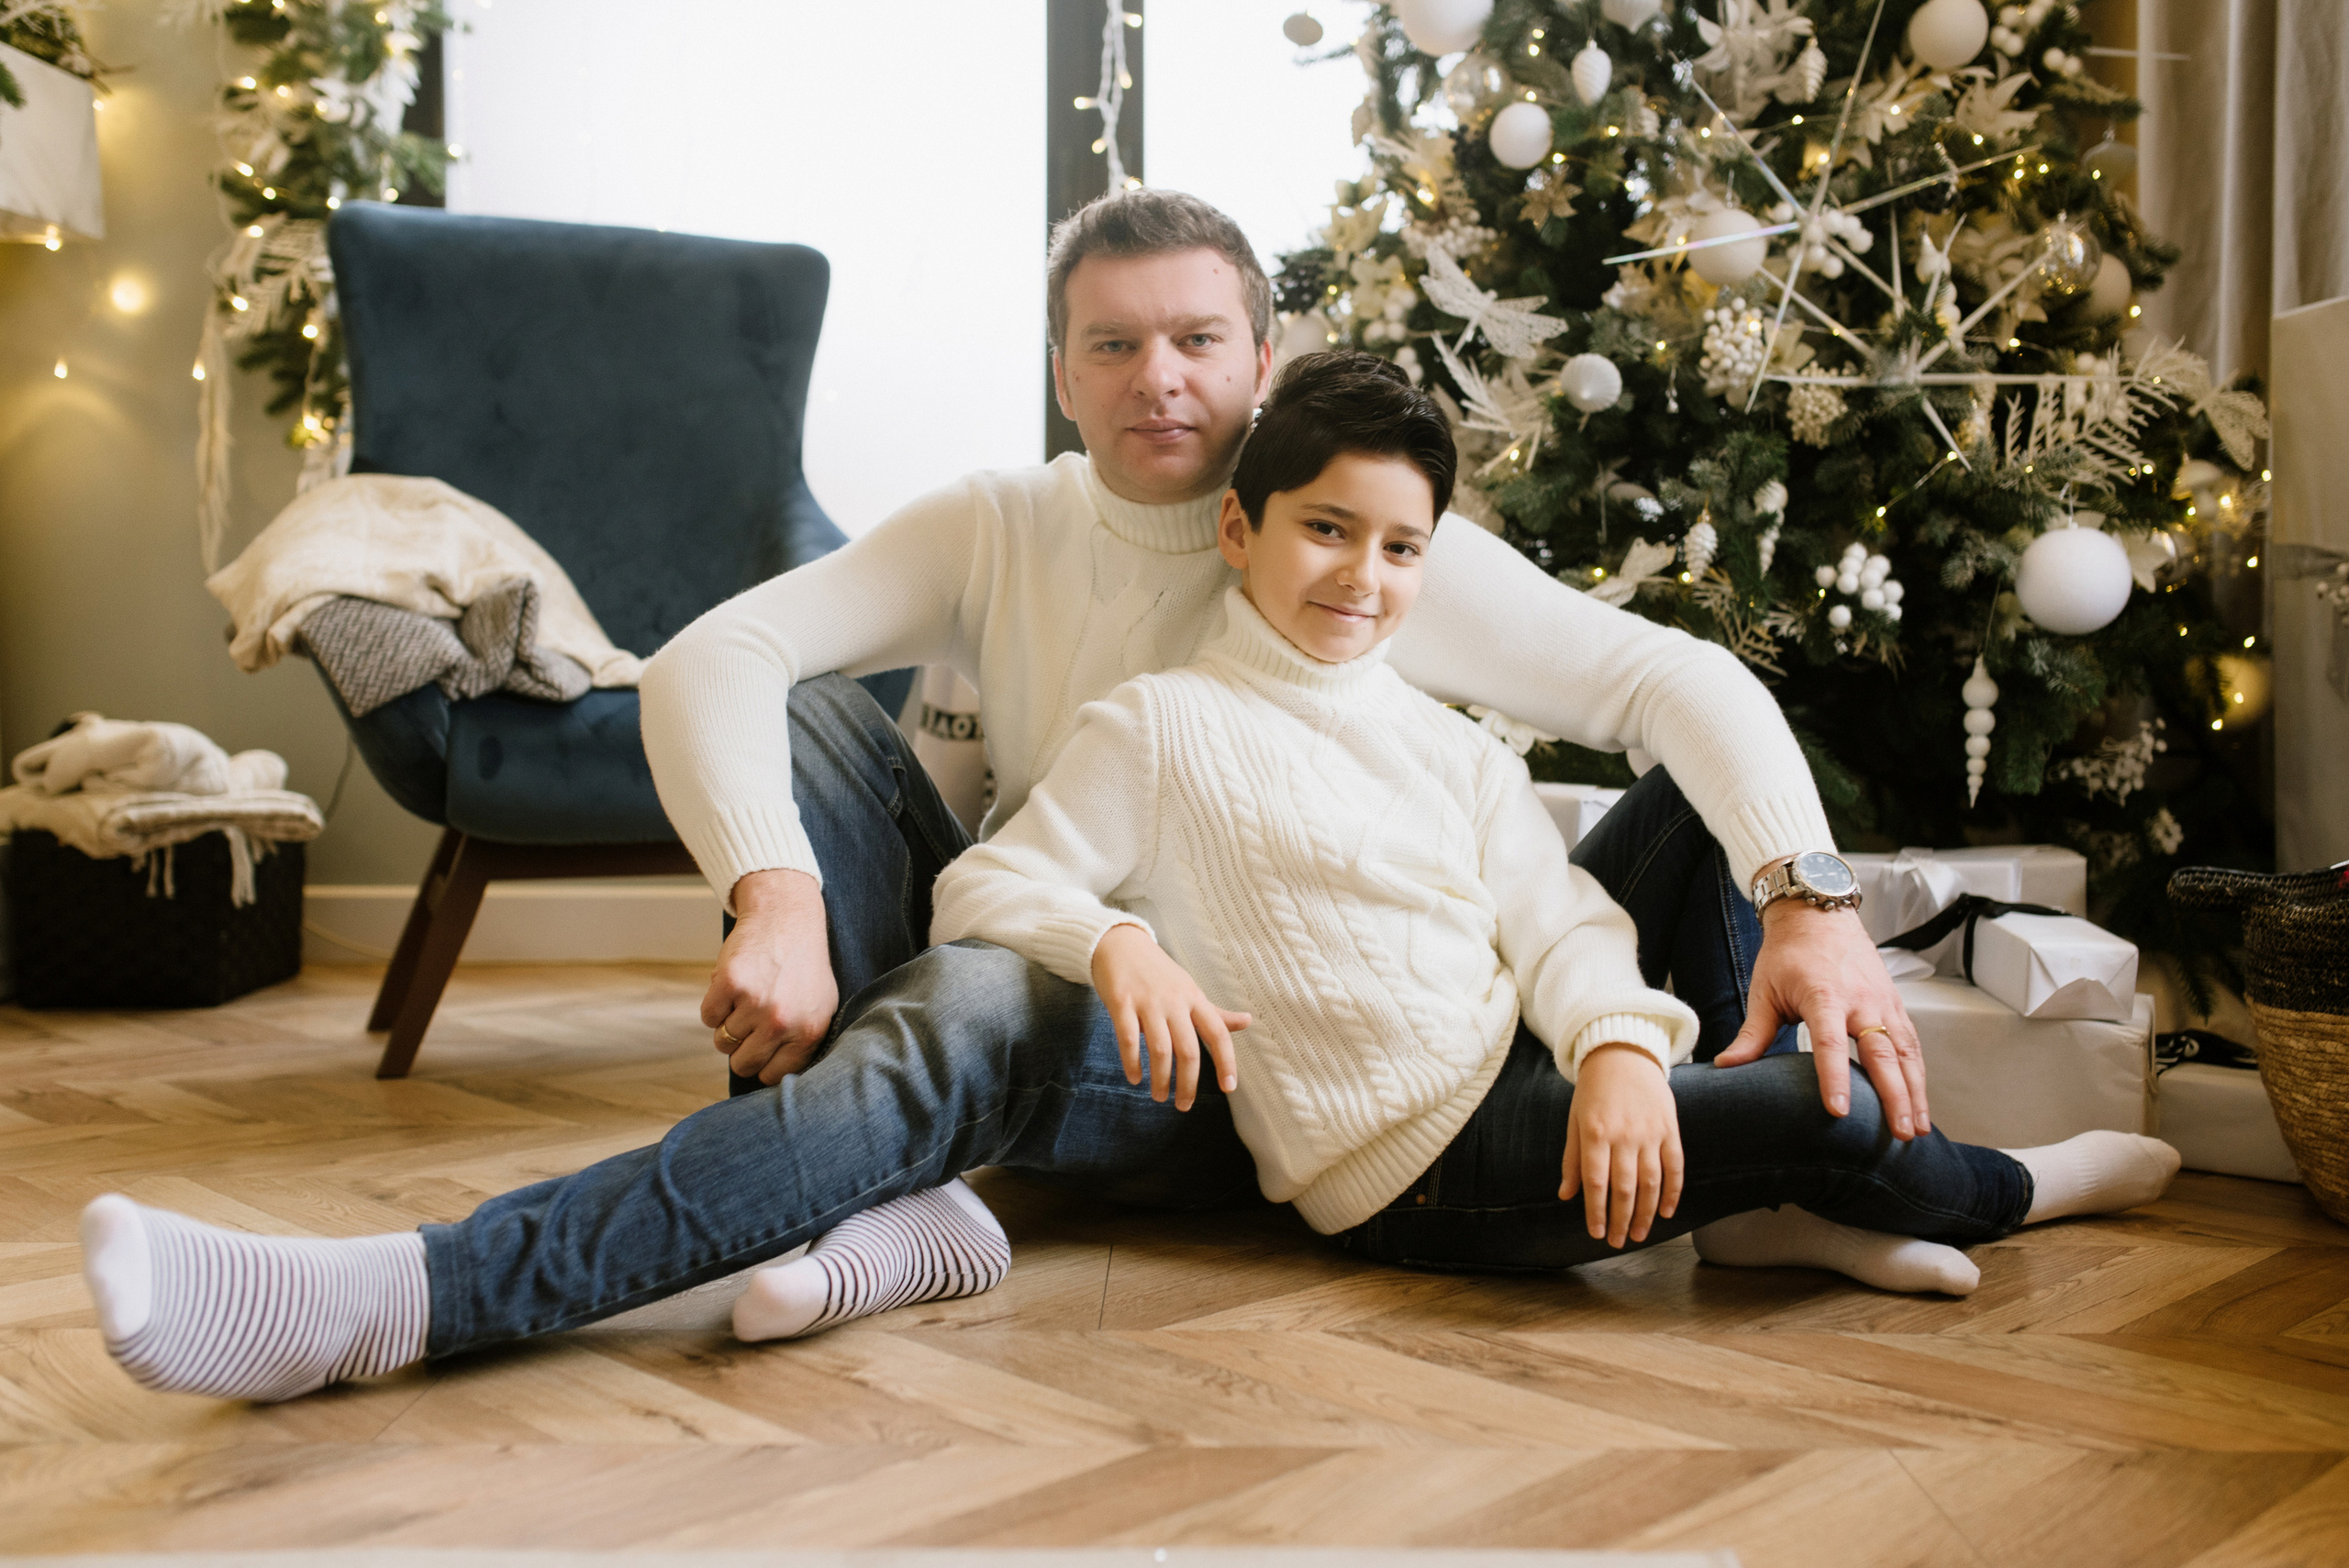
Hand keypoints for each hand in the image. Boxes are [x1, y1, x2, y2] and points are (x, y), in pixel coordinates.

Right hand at [702, 869, 836, 1084]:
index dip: (761, 1064)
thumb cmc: (803, 966)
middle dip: (741, 1047)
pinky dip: (714, 1003)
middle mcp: (783, 1022)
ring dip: (727, 1022)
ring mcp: (755, 1003)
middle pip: (742, 1064)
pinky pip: (707, 1016)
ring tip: (747, 996)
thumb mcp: (820, 1007)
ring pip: (722, 1041)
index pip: (772, 1076)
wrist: (786, 917)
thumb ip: (802, 1043)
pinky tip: (734, 984)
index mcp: (809, 1032)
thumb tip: (776, 1081)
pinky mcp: (730, 984)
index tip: (761, 1049)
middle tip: (751, 1021)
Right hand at [1089, 924, 1247, 1110]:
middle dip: (1188, 1083)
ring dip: (1161, 1079)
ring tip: (1159, 1097)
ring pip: (1160, 1050)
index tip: (1229, 1087)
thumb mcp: (1190, 989)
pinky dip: (1132, 1063)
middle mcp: (1174, 1001)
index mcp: (1194, 999)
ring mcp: (1147, 1002)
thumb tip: (1248, 1021)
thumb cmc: (1158, 973)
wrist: (1120, 944)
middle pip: (1188, 1050)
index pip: (1218, 1033)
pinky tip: (1134, 1078)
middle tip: (1183, 1106)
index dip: (1226, 1061)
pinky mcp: (1121, 1002)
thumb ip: (1215, 1012)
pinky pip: (1129, 1039)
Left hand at [1559, 1043, 1682, 1247]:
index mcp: (1596, 1133)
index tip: (1596, 1233)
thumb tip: (1566, 1195)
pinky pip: (1675, 1166)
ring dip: (1646, 1213)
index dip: (1596, 1212)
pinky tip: (1665, 1212)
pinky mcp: (1670, 1129)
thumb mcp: (1575, 1120)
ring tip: (1639, 1234)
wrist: (1624, 1054)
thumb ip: (1572, 1159)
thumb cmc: (1593, 1091)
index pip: (1596, 1182)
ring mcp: (1650, 1133)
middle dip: (1621, 1220)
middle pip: (1625, 1188)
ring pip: (1651, 1183)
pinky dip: (1673, 1192)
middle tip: (1618, 1241)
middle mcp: (1624, 1135)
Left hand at [1714, 899, 1931, 1138]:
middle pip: (1882, 1054)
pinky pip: (1911, 1044)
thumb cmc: (1788, 954)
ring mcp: (1883, 1002)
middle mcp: (1861, 1000)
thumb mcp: (1764, 991)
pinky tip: (1919, 1102)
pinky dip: (1917, 1074)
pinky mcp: (1895, 1004)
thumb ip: (1752, 1033)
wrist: (1818, 914)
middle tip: (1899, 1135)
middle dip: (1894, 1096)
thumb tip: (1726, 1066)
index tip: (1839, 1112)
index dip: (1834, 1078)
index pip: (1830, 1043)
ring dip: (1915, 1092)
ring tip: (1916, 1131)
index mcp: (1823, 995)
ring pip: (1906, 1052)